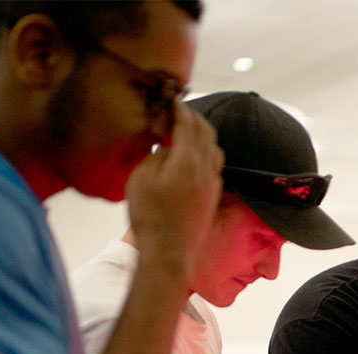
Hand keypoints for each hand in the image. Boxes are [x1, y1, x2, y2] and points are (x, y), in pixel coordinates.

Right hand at [126, 102, 223, 277]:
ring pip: (214, 149)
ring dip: (203, 135)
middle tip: (180, 111)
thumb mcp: (142, 178)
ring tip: (188, 130)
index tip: (174, 98)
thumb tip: (166, 146)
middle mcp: (206, 169)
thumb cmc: (150, 215)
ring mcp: (213, 184)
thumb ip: (156, 155)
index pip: (188, 124)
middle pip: (206, 133)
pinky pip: (215, 165)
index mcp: (188, 160)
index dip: (180, 108)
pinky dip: (206, 152)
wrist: (170, 252)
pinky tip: (195, 156)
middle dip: (194, 118)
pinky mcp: (213, 196)